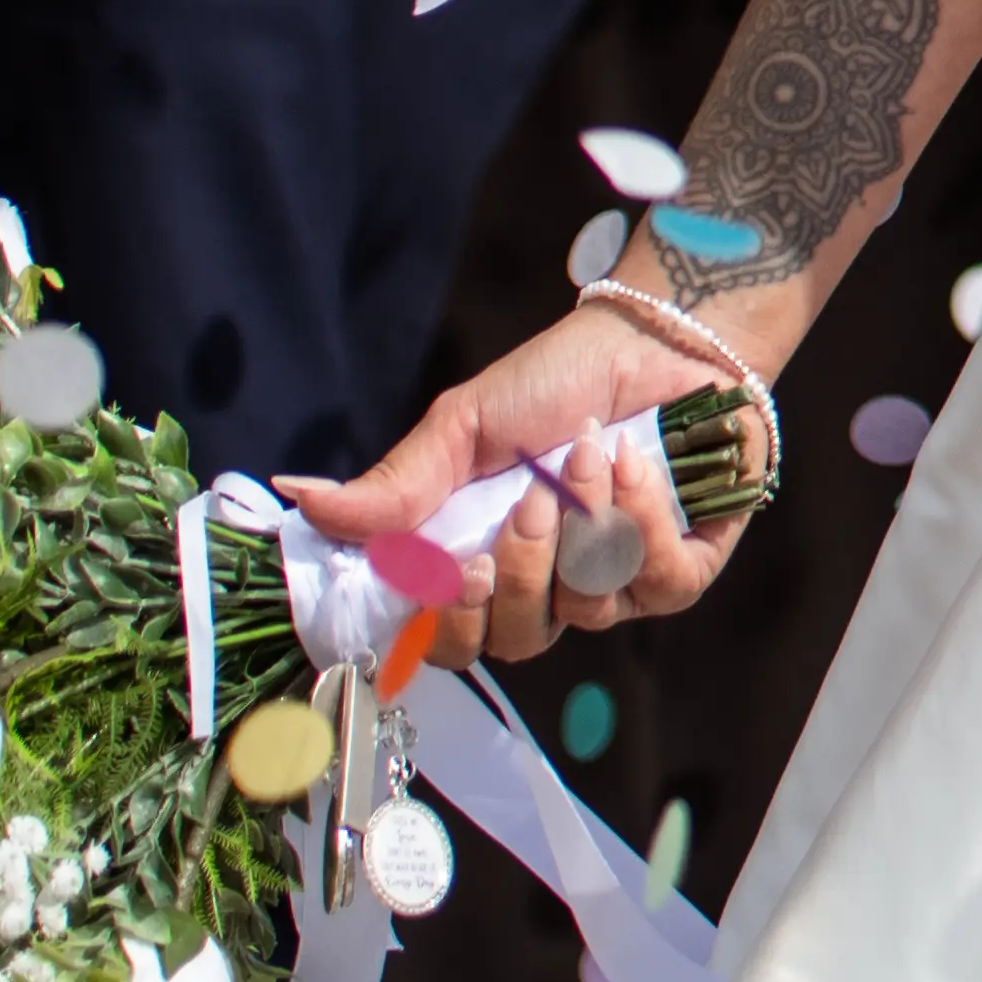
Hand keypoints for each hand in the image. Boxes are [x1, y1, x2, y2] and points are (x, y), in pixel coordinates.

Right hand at [286, 289, 772, 666]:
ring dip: (584, 525)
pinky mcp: (681, 572)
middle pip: (513, 640)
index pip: (446, 640)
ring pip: (583, 612)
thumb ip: (395, 482)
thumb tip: (300, 498)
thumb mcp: (464, 428)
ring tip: (590, 454)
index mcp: (481, 566)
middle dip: (520, 569)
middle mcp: (545, 590)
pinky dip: (644, 522)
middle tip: (533, 498)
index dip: (448, 622)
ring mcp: (615, 586)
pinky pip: (659, 585)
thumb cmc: (555, 384)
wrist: (656, 340)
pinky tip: (634, 467)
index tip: (459, 569)